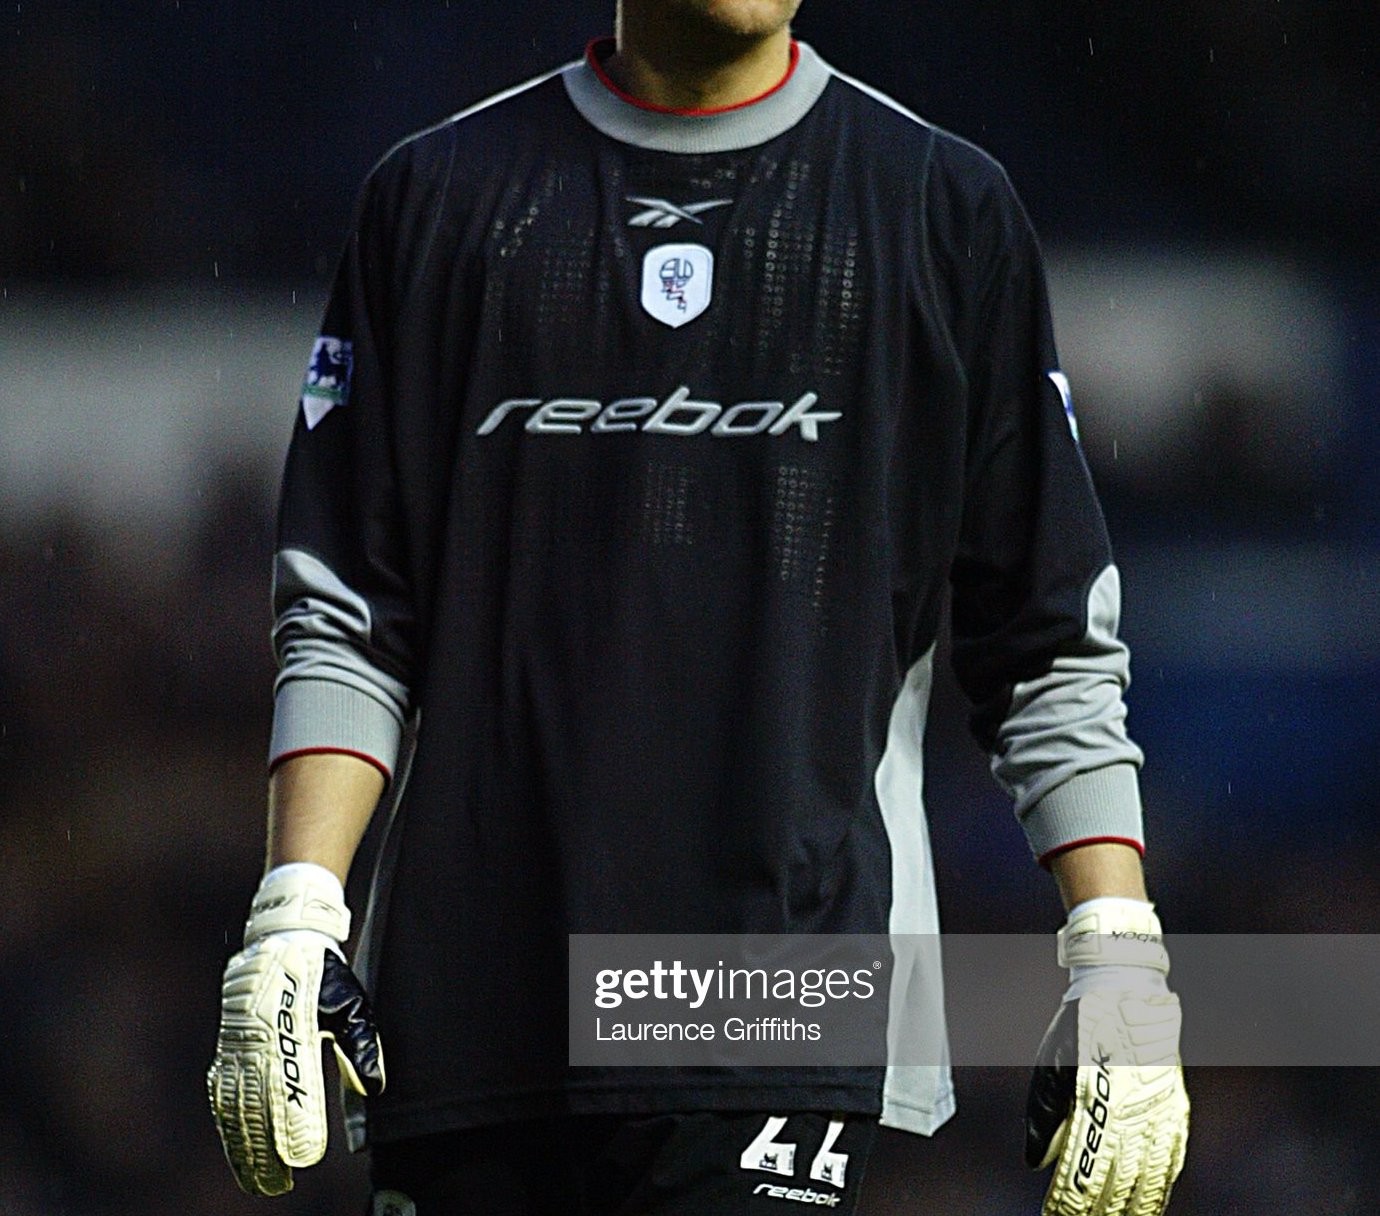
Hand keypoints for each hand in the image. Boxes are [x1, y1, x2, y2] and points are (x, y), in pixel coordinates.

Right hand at [207, 864, 384, 1195]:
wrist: (281, 938)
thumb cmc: (322, 974)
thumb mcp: (351, 1001)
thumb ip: (361, 1043)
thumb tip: (374, 1085)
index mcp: (292, 1025)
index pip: (293, 1085)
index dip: (297, 1124)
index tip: (305, 1158)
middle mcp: (259, 1037)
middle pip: (259, 1104)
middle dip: (267, 1150)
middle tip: (279, 1185)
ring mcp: (238, 1043)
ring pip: (236, 1104)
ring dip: (244, 1146)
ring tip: (258, 1180)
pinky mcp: (227, 1046)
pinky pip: (223, 1090)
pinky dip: (227, 1123)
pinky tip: (235, 1147)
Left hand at [1025, 898, 1188, 1215]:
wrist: (1128, 987)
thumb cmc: (1081, 1023)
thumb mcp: (1051, 1063)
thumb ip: (1043, 1115)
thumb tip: (1034, 1161)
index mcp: (1093, 1098)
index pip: (1082, 1168)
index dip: (1069, 1200)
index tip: (1056, 1215)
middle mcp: (1130, 1109)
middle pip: (1116, 1181)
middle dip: (1098, 1211)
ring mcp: (1158, 1110)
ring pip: (1149, 1177)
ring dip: (1132, 1208)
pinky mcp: (1176, 1106)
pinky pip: (1173, 1157)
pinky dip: (1162, 1186)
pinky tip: (1152, 1203)